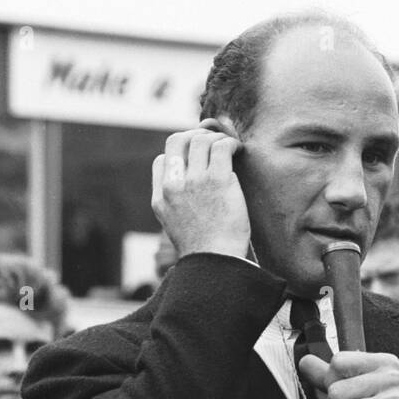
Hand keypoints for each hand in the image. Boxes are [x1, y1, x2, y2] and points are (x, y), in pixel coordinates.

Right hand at [151, 123, 249, 261]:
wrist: (217, 263)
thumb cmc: (206, 251)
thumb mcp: (178, 229)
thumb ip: (177, 205)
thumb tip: (190, 186)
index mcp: (161, 198)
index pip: (162, 160)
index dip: (179, 154)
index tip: (196, 159)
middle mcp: (174, 186)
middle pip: (177, 141)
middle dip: (195, 135)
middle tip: (212, 142)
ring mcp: (194, 181)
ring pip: (200, 139)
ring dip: (216, 137)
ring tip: (229, 147)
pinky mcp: (218, 180)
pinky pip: (221, 146)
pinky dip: (231, 143)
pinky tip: (238, 150)